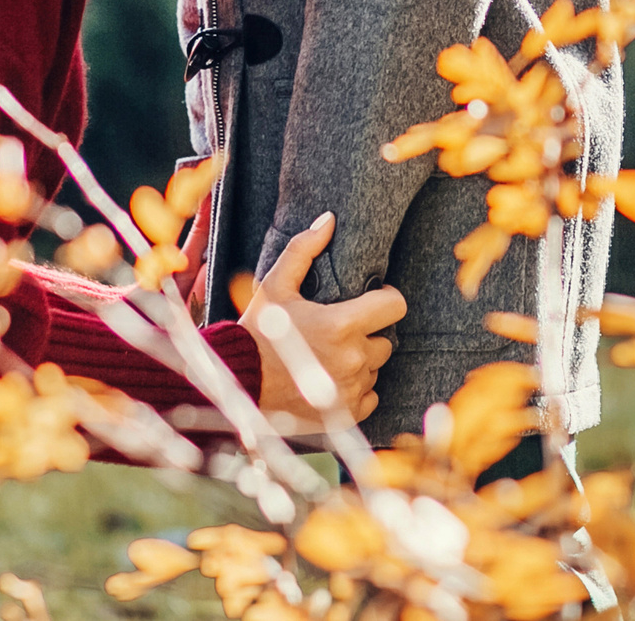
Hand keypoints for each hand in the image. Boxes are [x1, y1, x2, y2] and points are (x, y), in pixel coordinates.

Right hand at [241, 212, 404, 422]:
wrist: (238, 383)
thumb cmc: (257, 331)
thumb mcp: (275, 285)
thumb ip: (303, 249)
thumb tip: (328, 220)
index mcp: (342, 325)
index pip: (395, 306)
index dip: (386, 298)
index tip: (372, 298)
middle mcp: (352, 360)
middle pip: (386, 340)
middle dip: (368, 332)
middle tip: (341, 330)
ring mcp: (350, 390)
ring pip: (375, 369)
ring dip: (360, 361)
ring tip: (330, 354)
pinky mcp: (346, 414)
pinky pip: (370, 396)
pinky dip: (356, 388)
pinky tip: (331, 378)